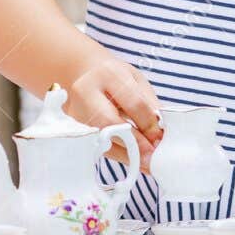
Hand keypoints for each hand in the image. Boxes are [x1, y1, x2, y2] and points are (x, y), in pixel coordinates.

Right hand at [65, 56, 162, 171]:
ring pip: (103, 139)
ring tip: (146, 161)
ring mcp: (76, 111)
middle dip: (136, 142)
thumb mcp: (136, 80)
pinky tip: (133, 159)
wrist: (84, 74)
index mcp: (108, 74)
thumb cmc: (114, 78)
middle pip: (112, 123)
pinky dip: (118, 155)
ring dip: (128, 153)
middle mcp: (86, 91)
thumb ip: (149, 104)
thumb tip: (159, 133)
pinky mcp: (74, 128)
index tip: (159, 137)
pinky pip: (98, 147)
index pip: (133, 103)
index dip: (149, 124)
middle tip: (153, 154)